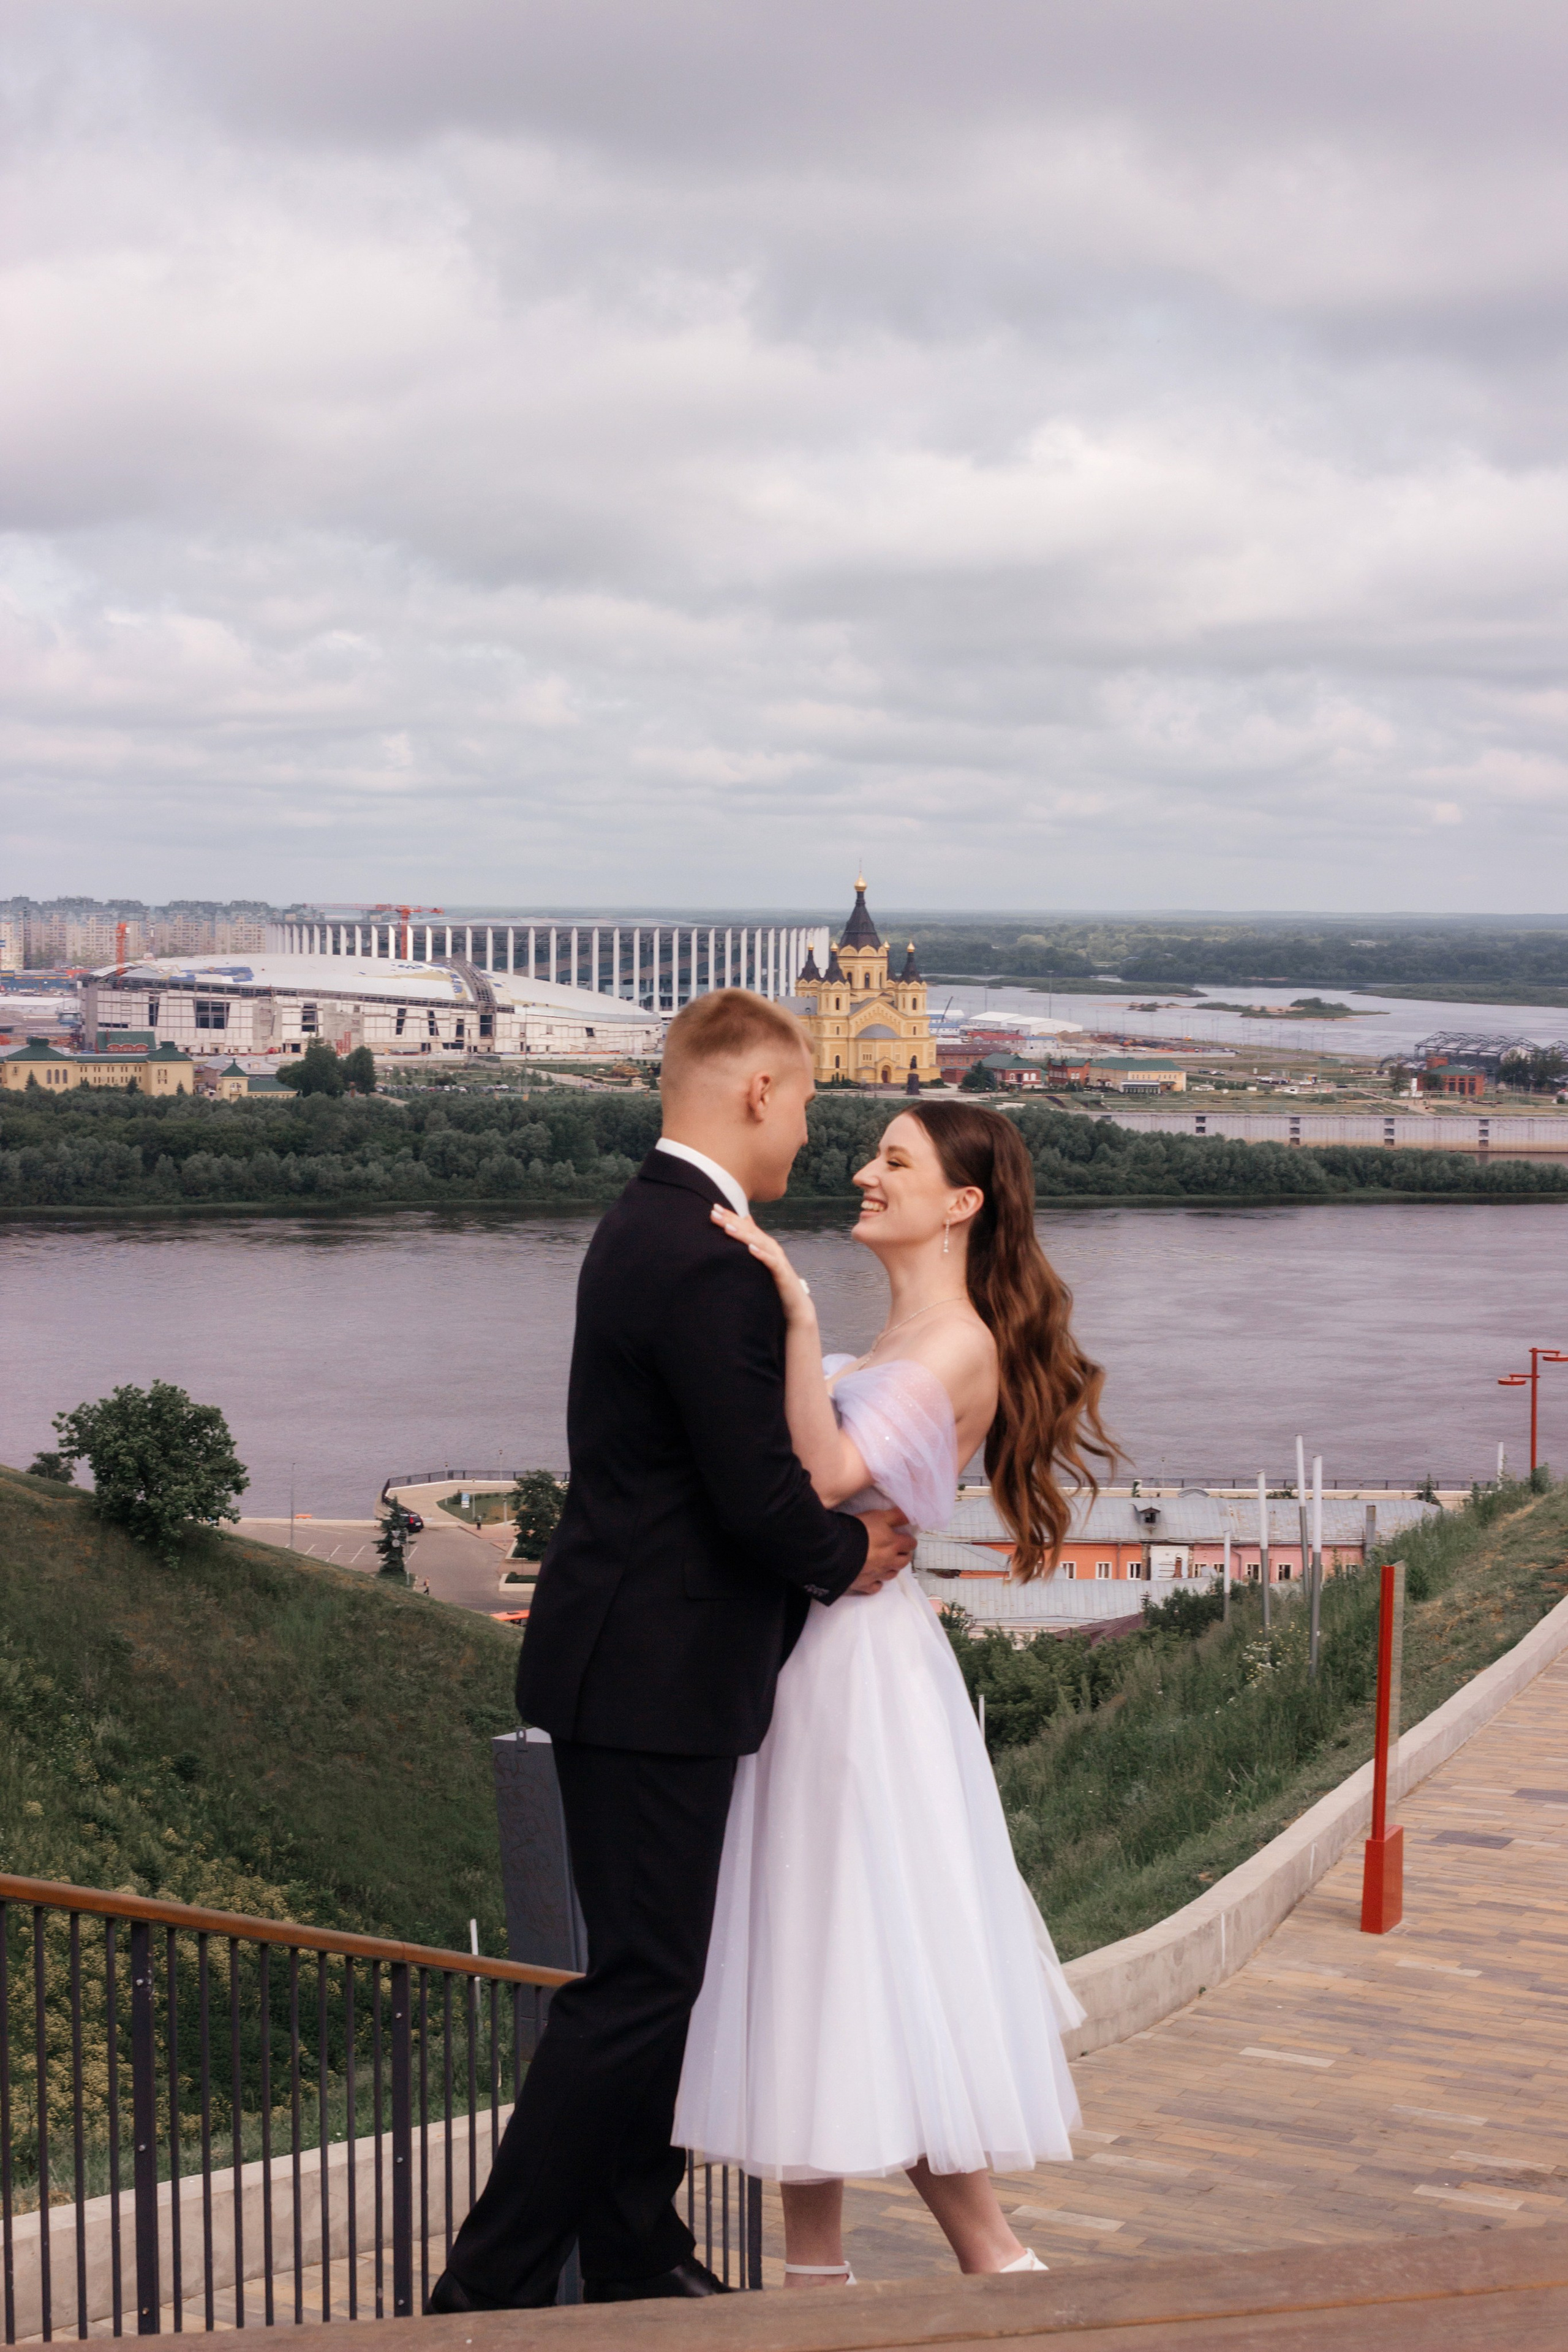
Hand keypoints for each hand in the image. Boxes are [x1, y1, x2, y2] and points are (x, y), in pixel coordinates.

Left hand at [710, 1204, 814, 1325]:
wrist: (795, 1302)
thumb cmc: (775, 1280)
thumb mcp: (762, 1258)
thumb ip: (754, 1240)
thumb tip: (745, 1220)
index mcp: (764, 1243)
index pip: (745, 1226)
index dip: (730, 1217)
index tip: (714, 1208)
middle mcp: (770, 1247)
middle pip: (749, 1231)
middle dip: (731, 1221)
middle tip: (714, 1213)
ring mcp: (777, 1258)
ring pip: (758, 1243)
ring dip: (743, 1235)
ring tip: (727, 1227)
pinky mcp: (781, 1272)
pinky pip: (770, 1262)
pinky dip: (761, 1254)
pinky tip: (750, 1249)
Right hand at [846, 1507, 915, 1593]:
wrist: (837, 1549)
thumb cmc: (858, 1530)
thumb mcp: (878, 1516)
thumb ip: (895, 1516)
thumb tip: (908, 1516)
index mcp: (894, 1545)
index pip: (910, 1544)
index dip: (909, 1540)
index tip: (905, 1538)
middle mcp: (889, 1562)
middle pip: (904, 1562)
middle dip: (904, 1555)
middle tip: (899, 1550)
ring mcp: (878, 1575)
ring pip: (892, 1575)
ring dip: (892, 1568)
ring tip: (887, 1563)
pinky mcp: (864, 1584)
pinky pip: (875, 1587)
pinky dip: (877, 1582)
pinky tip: (873, 1577)